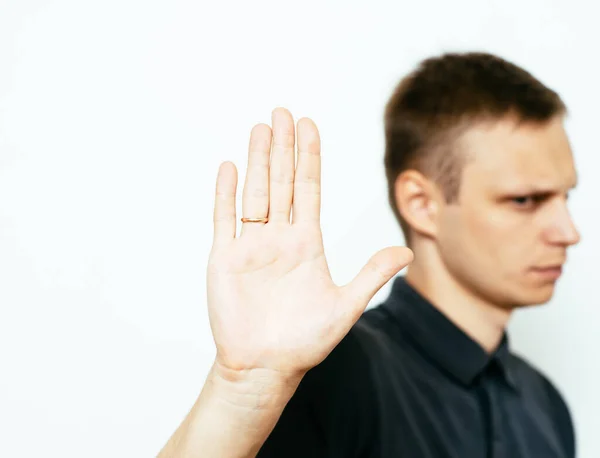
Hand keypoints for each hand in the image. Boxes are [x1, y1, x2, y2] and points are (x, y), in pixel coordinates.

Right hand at [207, 107, 412, 380]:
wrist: (265, 367)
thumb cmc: (304, 341)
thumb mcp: (345, 305)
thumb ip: (371, 274)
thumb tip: (405, 251)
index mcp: (307, 243)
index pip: (309, 189)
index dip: (310, 157)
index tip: (310, 126)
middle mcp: (280, 238)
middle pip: (281, 182)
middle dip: (283, 147)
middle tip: (283, 112)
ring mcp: (251, 246)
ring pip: (255, 192)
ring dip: (257, 160)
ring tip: (260, 128)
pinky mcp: (225, 258)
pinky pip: (224, 218)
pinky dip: (226, 194)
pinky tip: (230, 168)